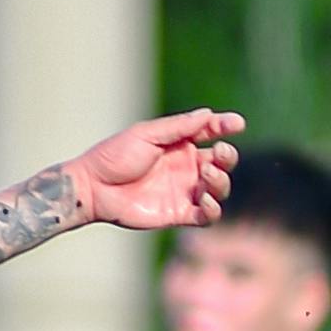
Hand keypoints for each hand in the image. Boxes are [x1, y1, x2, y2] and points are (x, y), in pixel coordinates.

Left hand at [62, 108, 244, 230]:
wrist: (93, 188)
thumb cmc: (114, 156)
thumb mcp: (147, 135)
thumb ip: (179, 127)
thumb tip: (209, 114)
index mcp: (179, 144)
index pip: (211, 133)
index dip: (226, 127)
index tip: (237, 124)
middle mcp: (186, 167)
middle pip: (222, 162)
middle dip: (228, 156)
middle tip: (219, 152)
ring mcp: (184, 191)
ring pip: (219, 188)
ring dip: (221, 181)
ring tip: (205, 173)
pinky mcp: (178, 214)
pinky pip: (207, 216)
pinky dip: (213, 209)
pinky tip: (206, 200)